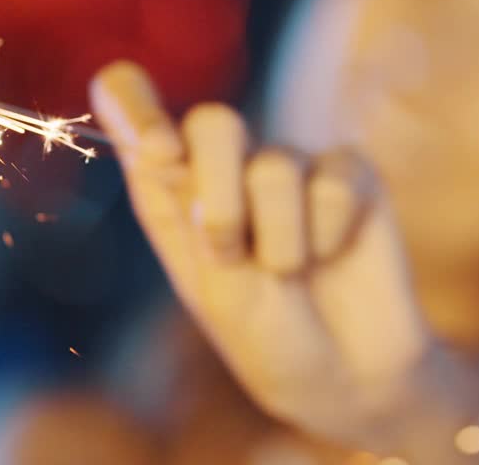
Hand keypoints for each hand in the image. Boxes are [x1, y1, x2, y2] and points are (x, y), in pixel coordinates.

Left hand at [90, 62, 470, 449]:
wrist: (346, 377)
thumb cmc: (267, 337)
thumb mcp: (214, 288)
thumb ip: (189, 215)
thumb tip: (164, 143)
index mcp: (172, 187)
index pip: (129, 102)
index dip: (133, 101)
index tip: (159, 151)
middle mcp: (229, 164)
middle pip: (213, 122)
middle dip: (219, 195)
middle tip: (231, 255)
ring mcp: (292, 163)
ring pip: (275, 166)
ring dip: (278, 240)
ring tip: (290, 274)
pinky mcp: (349, 172)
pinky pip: (334, 182)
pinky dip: (329, 234)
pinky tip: (334, 256)